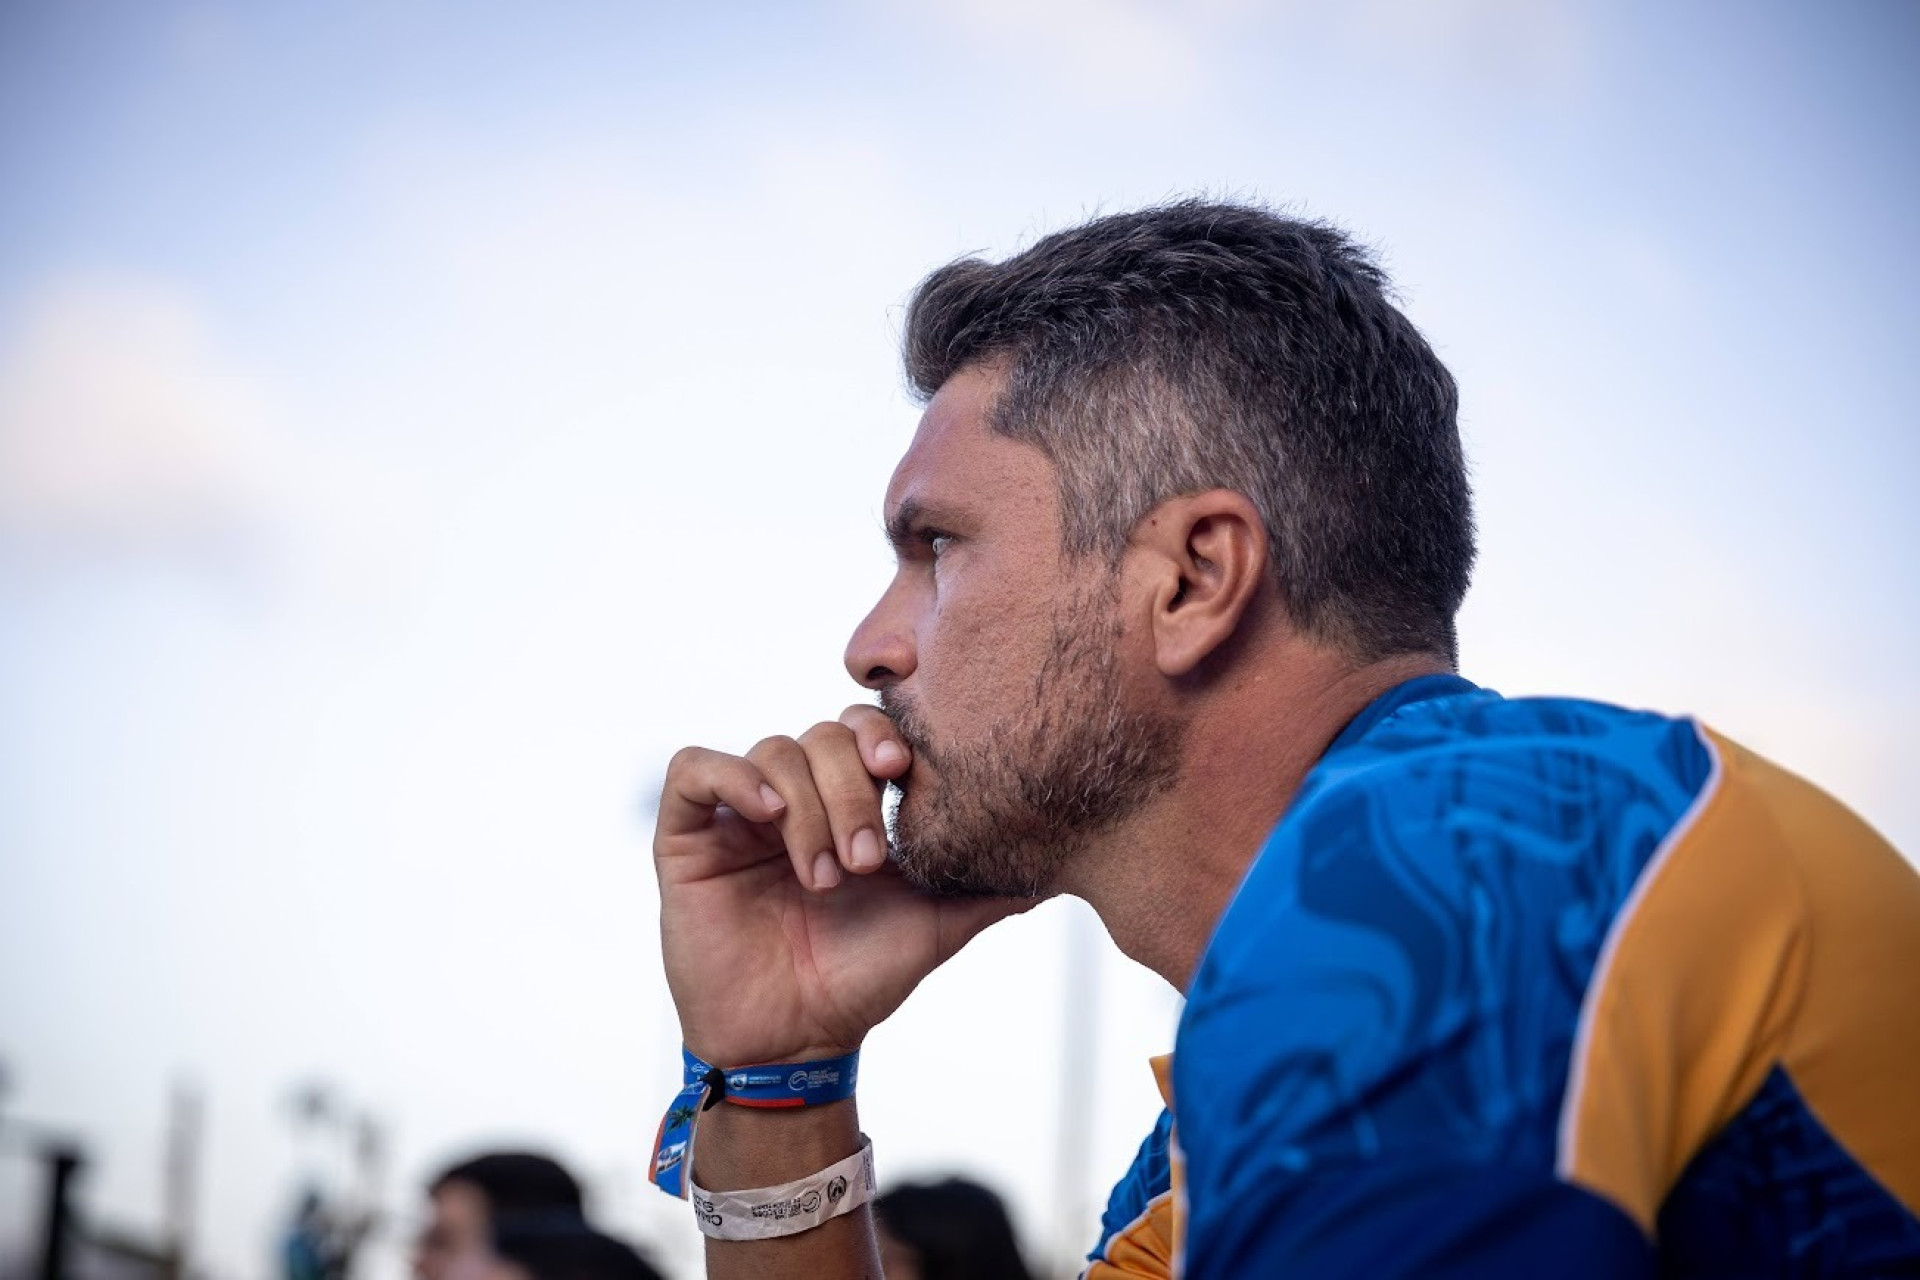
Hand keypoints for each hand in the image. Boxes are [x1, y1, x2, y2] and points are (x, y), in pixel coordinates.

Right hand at [656, 704, 1026, 1067]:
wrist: (795, 1041)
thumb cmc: (862, 979)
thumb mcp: (936, 925)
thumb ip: (989, 888)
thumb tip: (1061, 865)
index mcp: (849, 801)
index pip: (866, 729)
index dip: (885, 735)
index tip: (906, 770)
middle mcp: (795, 795)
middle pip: (822, 735)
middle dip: (852, 789)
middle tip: (869, 860)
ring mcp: (740, 813)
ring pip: (772, 751)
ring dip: (808, 807)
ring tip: (825, 875)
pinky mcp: (687, 835)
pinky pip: (694, 768)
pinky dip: (733, 775)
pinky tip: (767, 816)